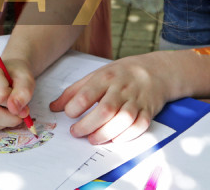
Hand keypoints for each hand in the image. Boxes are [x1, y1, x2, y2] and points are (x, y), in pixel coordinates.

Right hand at [0, 58, 35, 131]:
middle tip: (21, 112)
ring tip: (11, 111)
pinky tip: (2, 114)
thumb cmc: (14, 74)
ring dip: (5, 123)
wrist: (6, 74)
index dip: (14, 100)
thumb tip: (15, 109)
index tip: (19, 95)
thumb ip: (24, 92)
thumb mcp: (26, 78)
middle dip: (11, 117)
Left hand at [50, 53, 172, 143]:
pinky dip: (126, 136)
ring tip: (92, 139)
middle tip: (75, 132)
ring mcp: (136, 100)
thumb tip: (54, 107)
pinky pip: (139, 126)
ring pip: (122, 120)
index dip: (74, 108)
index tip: (68, 115)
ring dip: (105, 133)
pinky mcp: (148, 112)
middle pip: (104, 110)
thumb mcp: (96, 75)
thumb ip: (74, 91)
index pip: (87, 94)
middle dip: (87, 125)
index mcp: (106, 77)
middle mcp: (122, 88)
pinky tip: (114, 139)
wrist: (156, 71)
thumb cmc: (121, 74)